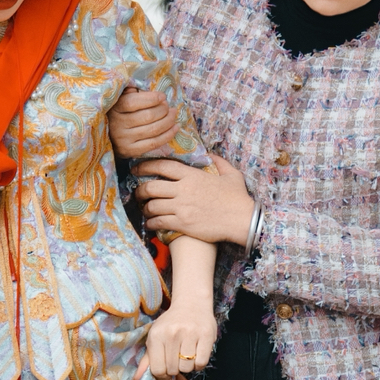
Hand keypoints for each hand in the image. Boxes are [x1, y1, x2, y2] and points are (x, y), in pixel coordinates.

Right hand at [109, 83, 179, 161]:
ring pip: (153, 129)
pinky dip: (168, 135)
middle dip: (163, 109)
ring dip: (168, 120)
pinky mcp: (131, 151)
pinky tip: (175, 127)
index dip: (152, 98)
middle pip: (148, 116)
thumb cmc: (119, 113)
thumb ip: (130, 92)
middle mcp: (117, 125)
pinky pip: (154, 143)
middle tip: (168, 106)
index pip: (134, 102)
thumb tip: (146, 87)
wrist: (107, 136)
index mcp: (114, 109)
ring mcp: (124, 140)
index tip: (162, 96)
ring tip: (173, 114)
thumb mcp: (120, 99)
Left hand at [139, 153, 253, 245]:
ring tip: (145, 210)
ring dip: (145, 208)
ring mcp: (181, 208)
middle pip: (151, 187)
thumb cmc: (238, 198)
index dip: (146, 166)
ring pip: (152, 206)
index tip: (136, 168)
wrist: (243, 220)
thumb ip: (218, 162)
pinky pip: (158, 222)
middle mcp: (183, 190)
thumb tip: (210, 154)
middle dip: (140, 190)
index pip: (163, 166)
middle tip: (138, 193)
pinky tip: (150, 224)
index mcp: (192, 176)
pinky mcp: (182, 224)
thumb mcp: (231, 175)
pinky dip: (151, 223)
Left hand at [147, 299, 216, 379]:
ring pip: (188, 368)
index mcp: (156, 335)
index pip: (158, 369)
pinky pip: (201, 362)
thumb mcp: (155, 338)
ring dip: (188, 367)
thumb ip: (147, 360)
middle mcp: (172, 334)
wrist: (191, 304)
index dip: (163, 376)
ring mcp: (190, 334)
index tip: (167, 373)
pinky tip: (196, 355)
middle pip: (173, 370)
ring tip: (187, 355)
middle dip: (175, 369)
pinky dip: (199, 364)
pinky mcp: (206, 335)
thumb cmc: (170, 324)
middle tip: (177, 359)